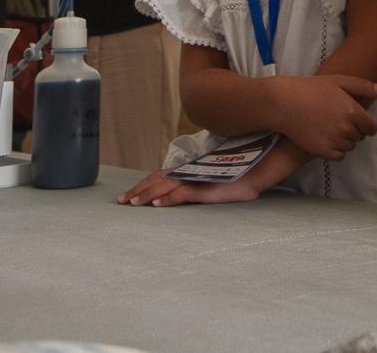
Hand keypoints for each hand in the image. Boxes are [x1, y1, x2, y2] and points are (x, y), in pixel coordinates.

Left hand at [116, 168, 261, 206]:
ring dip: (147, 195)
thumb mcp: (212, 185)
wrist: (256, 171)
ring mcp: (196, 180)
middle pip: (156, 180)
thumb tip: (185, 195)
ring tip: (132, 203)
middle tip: (121, 202)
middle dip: (137, 191)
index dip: (143, 185)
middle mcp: (188, 173)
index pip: (159, 177)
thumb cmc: (235, 180)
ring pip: (165, 186)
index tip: (128, 196)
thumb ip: (198, 188)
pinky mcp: (205, 189)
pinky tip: (156, 205)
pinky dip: (168, 199)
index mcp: (188, 172)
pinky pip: (182, 194)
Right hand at [266, 73, 376, 160]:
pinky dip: (336, 149)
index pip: (371, 128)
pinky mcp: (322, 151)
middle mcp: (346, 128)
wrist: (285, 103)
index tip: (356, 119)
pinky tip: (326, 137)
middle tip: (338, 119)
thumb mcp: (338, 81)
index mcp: (352, 111)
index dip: (366, 124)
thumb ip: (363, 86)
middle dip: (354, 129)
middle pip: (360, 137)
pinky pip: (339, 156)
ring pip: (350, 147)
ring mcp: (334, 141)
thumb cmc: (312, 89)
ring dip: (345, 140)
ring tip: (330, 127)